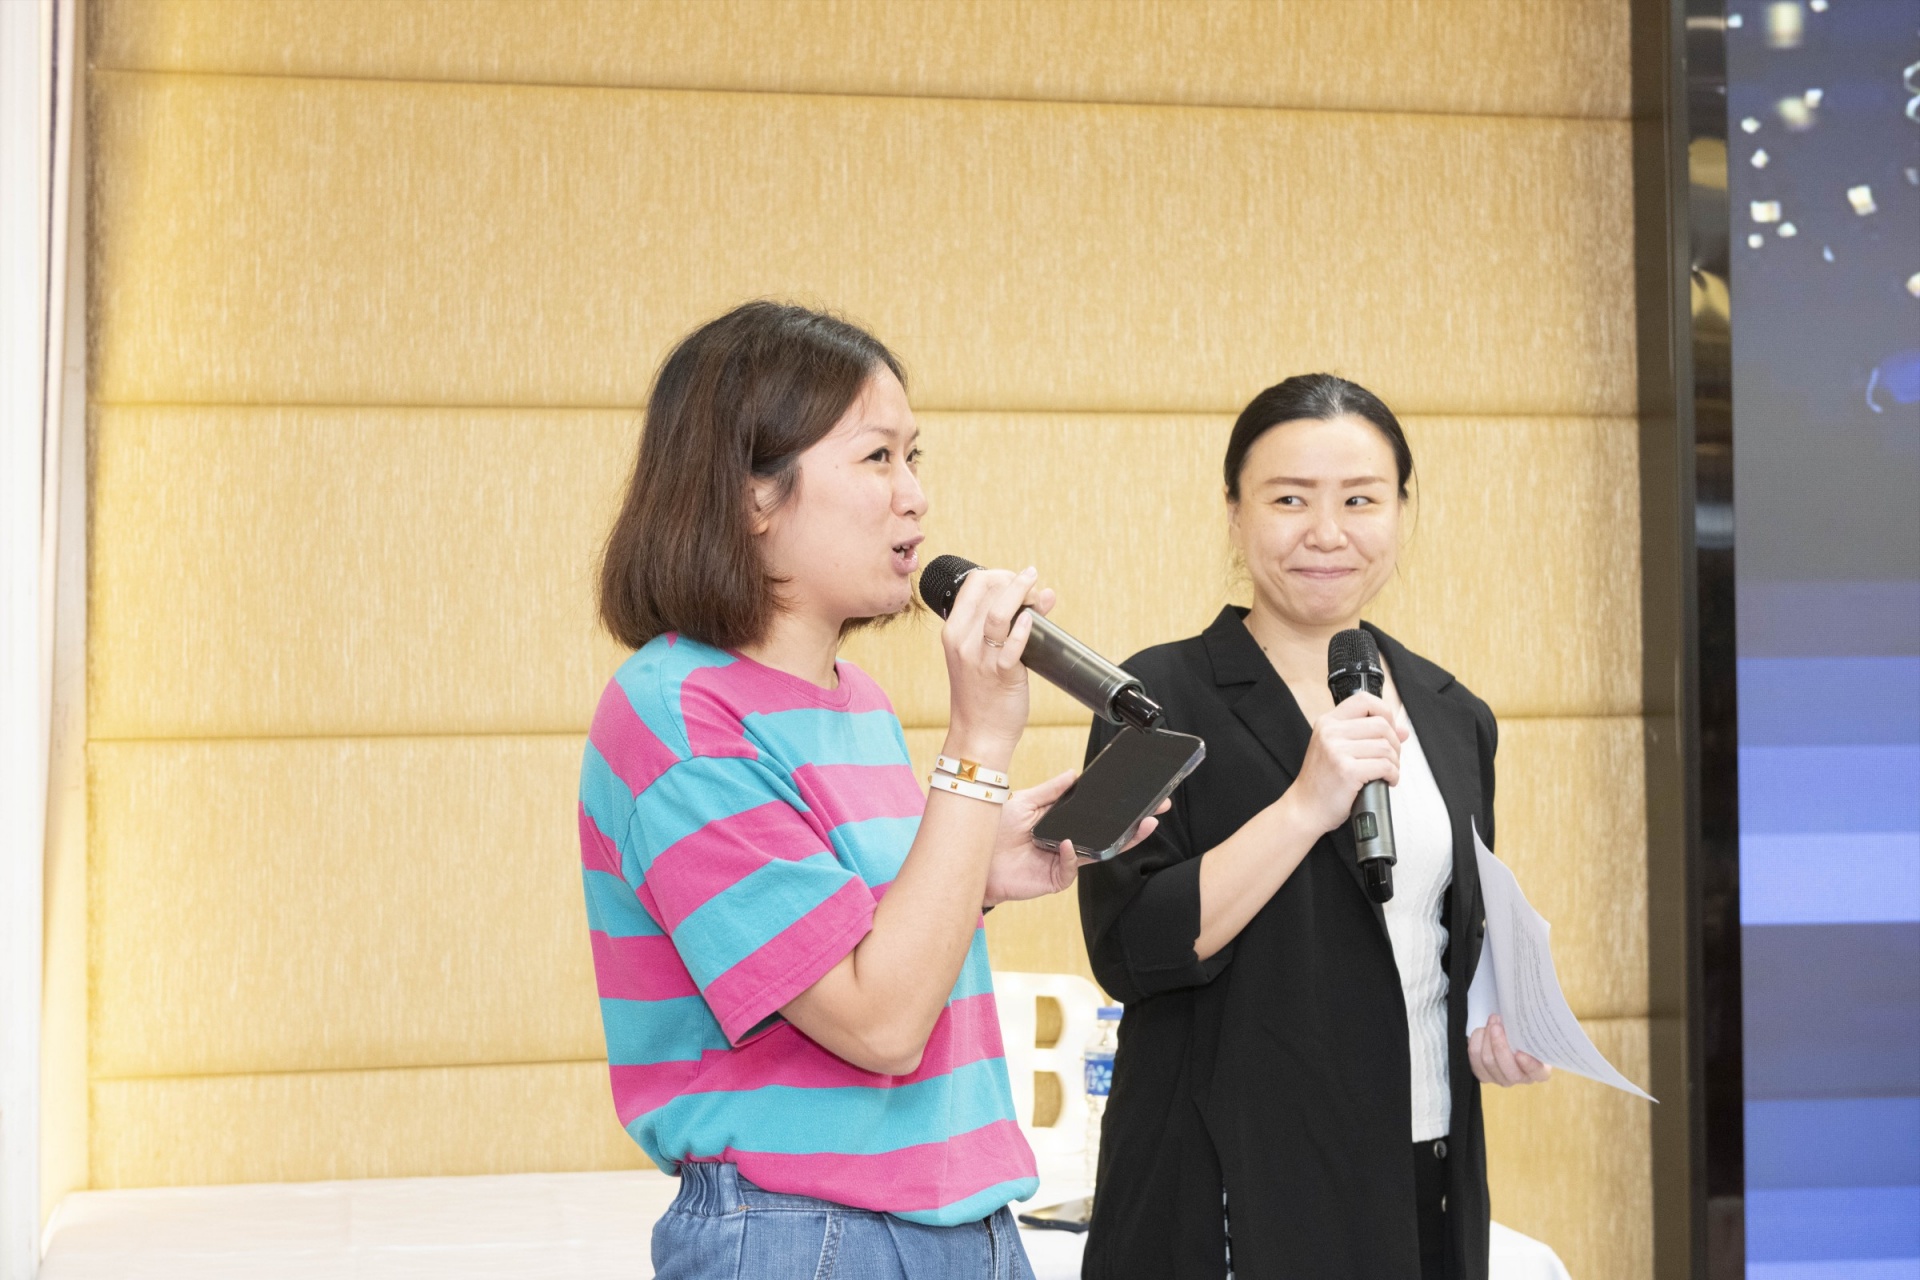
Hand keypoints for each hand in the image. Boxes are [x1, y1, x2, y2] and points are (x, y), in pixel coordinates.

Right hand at [941, 566, 1054, 761]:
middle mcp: (962, 640)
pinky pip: (1011, 645)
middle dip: (1016, 581)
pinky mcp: (1000, 674)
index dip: (1000, 574)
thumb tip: (1044, 595)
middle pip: (988, 590)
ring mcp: (979, 657)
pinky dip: (1023, 628)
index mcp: (954, 631)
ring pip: (998, 612)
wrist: (978, 734)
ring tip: (1039, 593)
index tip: (1017, 582)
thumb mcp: (985, 654)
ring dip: (1022, 593)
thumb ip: (1009, 623)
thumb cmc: (982, 694)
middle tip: (1033, 591)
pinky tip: (1032, 619)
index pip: (974, 583)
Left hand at [981, 769, 1165, 906]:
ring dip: (1122, 840)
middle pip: (1108, 834)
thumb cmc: (995, 830)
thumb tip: (1074, 774)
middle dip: (1135, 824)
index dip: (1120, 808)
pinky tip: (1068, 844)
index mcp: (1064, 823)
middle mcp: (1069, 842)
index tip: (1141, 796)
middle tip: (1157, 810)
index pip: (1098, 815)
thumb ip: (1051, 790)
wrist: (974, 858)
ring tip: (1140, 826)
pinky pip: (1070, 868)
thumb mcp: (1025, 801)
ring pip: (1100, 853)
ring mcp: (1064, 861)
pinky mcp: (1055, 878)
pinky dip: (1070, 856)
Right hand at [1284, 692, 1408, 833]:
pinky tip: (1387, 781)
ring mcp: (1337, 750)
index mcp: (1328, 722)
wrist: (1305, 808)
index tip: (1389, 729)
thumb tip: (1402, 730)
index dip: (1384, 712)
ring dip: (1395, 762)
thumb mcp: (1337, 750)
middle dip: (1394, 743)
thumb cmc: (1321, 782)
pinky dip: (1393, 775)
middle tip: (1391, 758)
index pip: (1364, 700)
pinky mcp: (1347, 770)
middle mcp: (1330, 732)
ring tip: (1388, 772)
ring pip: (1386, 747)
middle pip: (1381, 725)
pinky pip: (1385, 766)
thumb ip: (1368, 735)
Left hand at [1468, 1015, 1552, 1086]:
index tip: (1520, 1053)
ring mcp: (1500, 1079)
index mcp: (1539, 1071)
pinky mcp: (1483, 1074)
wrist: (1507, 1036)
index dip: (1529, 1065)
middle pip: (1508, 1070)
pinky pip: (1475, 1058)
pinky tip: (1482, 1031)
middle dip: (1499, 1046)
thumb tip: (1516, 1021)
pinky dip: (1476, 1041)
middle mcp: (1520, 1078)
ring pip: (1488, 1062)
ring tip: (1491, 1023)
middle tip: (1496, 1026)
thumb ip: (1528, 1031)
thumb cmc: (1523, 1034)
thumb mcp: (1531, 1032)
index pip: (1537, 1073)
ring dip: (1486, 1038)